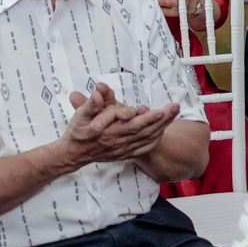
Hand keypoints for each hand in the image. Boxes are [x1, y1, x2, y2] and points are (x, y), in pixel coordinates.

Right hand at [63, 82, 180, 166]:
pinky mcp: (124, 154)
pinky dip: (155, 140)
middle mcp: (117, 142)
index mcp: (108, 132)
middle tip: (175, 107)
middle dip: (162, 119)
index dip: (147, 118)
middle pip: (144, 131)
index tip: (160, 110)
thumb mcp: (79, 115)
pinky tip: (163, 131)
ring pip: (146, 138)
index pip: (132, 125)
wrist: (72, 154)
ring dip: (162, 126)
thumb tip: (98, 92)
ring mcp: (122, 150)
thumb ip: (90, 104)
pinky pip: (143, 148)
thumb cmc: (77, 132)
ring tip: (174, 113)